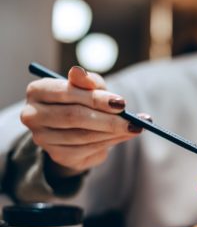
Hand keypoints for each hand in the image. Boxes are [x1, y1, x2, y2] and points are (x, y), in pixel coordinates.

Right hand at [22, 66, 148, 176]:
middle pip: (74, 116)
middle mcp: (33, 115)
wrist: (75, 129)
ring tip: (134, 128)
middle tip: (132, 121)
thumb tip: (79, 71)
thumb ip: (88, 80)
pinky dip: (109, 143)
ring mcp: (43, 138)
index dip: (95, 98)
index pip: (66, 93)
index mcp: (37, 91)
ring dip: (112, 133)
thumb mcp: (89, 87)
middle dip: (108, 119)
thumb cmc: (82, 100)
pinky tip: (122, 136)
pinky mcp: (57, 155)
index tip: (121, 102)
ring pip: (83, 135)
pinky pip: (87, 149)